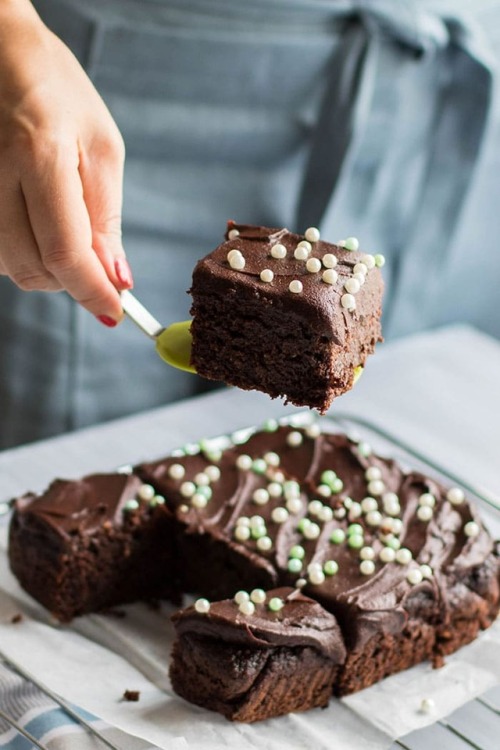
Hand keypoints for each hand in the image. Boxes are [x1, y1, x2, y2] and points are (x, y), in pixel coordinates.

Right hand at [0, 0, 131, 325]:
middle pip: (34, 269)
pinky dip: (22, 254)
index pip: (66, 252)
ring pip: (10, 267)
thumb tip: (116, 280)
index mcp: (40, 156)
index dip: (92, 292)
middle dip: (73, 280)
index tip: (114, 312)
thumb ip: (106, 219)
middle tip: (96, 260)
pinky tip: (35, 223)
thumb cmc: (59, 94)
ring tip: (64, 227)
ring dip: (47, 268)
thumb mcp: (102, 149)